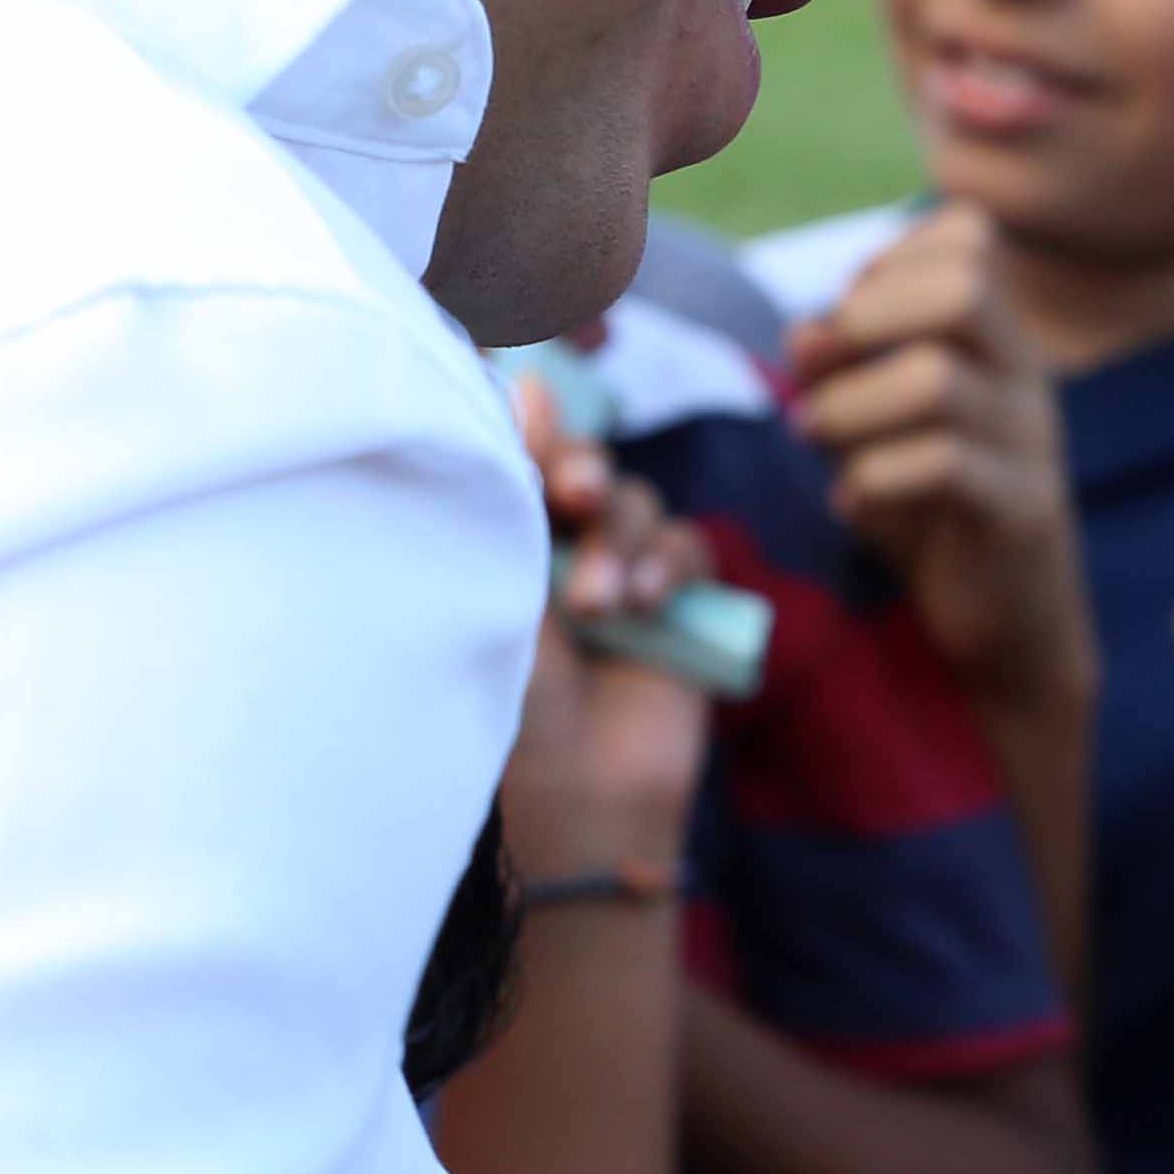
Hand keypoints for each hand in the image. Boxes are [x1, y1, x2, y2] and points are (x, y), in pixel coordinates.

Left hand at [498, 379, 713, 875]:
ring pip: (637, 502)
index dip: (533, 424)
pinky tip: (644, 609)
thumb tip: (526, 379)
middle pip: (580, 460)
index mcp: (486, 537)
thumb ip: (511, 483)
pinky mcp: (674, 602)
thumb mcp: (493, 579)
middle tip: (574, 497)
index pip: (514, 449)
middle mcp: (548, 547)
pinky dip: (669, 565)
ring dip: (623, 539)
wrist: (573, 794)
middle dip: (581, 470)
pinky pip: (688, 545)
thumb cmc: (503, 701)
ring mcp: (615, 572)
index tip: (528, 412)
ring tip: (598, 606)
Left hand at [797, 203, 1094, 724]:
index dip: (886, 259)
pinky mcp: (1022, 514)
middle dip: (867, 316)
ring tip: (815, 440)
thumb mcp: (879, 427)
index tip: (848, 324)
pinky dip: (872, 480)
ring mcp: (1032, 444)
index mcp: (999, 342)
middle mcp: (1027, 379)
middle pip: (964, 285)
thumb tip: (805, 331)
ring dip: (849, 406)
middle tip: (822, 374)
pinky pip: (944, 467)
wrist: (1012, 629)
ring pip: (938, 378)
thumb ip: (843, 370)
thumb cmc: (936, 517)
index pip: (968, 234)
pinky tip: (852, 507)